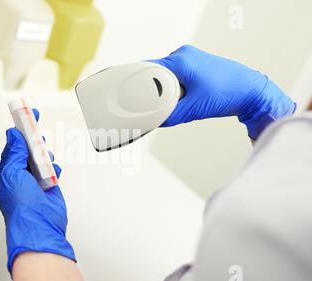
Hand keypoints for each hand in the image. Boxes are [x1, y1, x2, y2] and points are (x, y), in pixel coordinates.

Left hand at [0, 110, 74, 271]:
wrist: (39, 225)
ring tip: (43, 157)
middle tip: (36, 127)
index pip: (12, 145)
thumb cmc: (20, 206)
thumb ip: (14, 153)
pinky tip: (51, 171)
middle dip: (32, 139)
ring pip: (41, 158)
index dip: (19, 130)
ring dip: (43, 154)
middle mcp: (20, 176)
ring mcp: (34, 181)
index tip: (24, 116)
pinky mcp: (48, 186)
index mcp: (6, 172)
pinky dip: (53, 168)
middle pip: (27, 149)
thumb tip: (13, 135)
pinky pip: (51, 170)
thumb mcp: (12, 173)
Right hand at [151, 45, 295, 139]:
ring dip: (165, 89)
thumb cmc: (230, 93)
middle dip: (152, 89)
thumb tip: (156, 122)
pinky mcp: (197, 65)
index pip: (148, 69)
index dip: (138, 83)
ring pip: (167, 75)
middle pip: (156, 72)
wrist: (253, 92)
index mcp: (181, 59)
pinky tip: (181, 97)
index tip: (132, 94)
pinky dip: (174, 87)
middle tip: (152, 104)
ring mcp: (191, 58)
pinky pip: (177, 75)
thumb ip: (171, 116)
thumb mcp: (195, 109)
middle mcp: (185, 55)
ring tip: (173, 101)